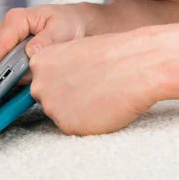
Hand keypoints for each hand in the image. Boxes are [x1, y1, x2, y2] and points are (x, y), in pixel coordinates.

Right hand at [0, 3, 93, 85]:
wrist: (75, 22)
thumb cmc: (68, 21)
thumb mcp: (61, 29)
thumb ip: (46, 40)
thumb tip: (31, 52)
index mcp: (17, 20)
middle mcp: (9, 28)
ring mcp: (9, 39)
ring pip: (1, 62)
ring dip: (8, 76)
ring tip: (19, 86)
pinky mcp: (13, 50)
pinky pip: (8, 65)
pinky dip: (14, 76)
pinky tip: (23, 82)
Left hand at [28, 29, 167, 134]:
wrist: (138, 66)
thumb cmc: (115, 55)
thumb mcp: (76, 52)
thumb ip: (60, 67)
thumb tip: (59, 81)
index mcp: (39, 62)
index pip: (41, 79)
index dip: (61, 82)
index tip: (77, 81)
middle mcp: (39, 85)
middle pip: (46, 99)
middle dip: (65, 98)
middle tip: (90, 90)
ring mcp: (52, 107)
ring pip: (60, 115)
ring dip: (76, 111)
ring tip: (99, 97)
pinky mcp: (67, 125)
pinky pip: (74, 128)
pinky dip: (88, 123)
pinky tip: (103, 108)